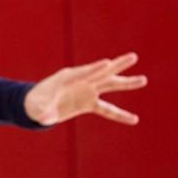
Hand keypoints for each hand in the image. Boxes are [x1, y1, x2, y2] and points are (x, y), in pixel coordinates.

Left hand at [24, 52, 147, 125]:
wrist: (36, 106)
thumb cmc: (34, 103)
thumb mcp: (36, 106)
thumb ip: (42, 110)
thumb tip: (44, 118)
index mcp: (66, 77)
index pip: (83, 72)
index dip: (94, 68)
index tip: (107, 62)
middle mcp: (80, 81)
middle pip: (101, 72)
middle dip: (116, 65)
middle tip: (133, 57)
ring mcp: (86, 90)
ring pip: (109, 85)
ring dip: (126, 83)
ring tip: (144, 80)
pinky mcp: (88, 102)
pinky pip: (107, 109)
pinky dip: (120, 115)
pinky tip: (134, 119)